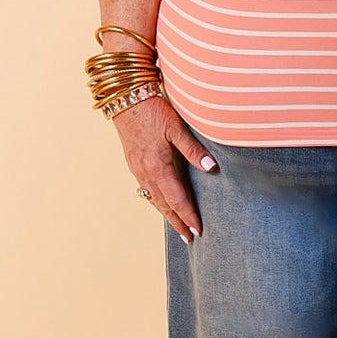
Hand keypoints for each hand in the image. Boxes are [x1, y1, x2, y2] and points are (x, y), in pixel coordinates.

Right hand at [111, 93, 217, 242]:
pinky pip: (146, 189)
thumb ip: (193, 149)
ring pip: (153, 198)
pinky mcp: (133, 163)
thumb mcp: (176, 127)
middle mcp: (145, 172)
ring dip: (166, 214)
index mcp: (158, 166)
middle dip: (177, 222)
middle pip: (164, 205)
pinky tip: (161, 202)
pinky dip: (156, 201)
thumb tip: (211, 167)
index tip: (198, 230)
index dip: (188, 215)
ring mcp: (137, 169)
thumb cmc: (153, 110)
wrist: (125, 99)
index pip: (177, 199)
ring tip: (177, 226)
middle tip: (189, 238)